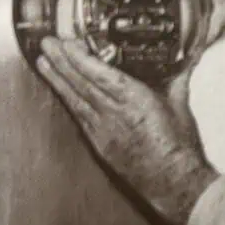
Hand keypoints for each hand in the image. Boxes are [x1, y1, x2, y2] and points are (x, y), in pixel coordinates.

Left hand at [37, 38, 219, 224]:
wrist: (174, 182)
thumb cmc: (179, 149)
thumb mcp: (180, 108)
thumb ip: (176, 82)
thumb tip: (181, 66)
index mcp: (136, 100)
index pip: (100, 73)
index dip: (80, 57)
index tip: (67, 42)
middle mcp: (115, 113)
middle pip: (82, 83)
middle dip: (61, 61)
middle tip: (46, 45)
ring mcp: (104, 130)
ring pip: (76, 99)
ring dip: (57, 80)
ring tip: (43, 63)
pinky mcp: (100, 144)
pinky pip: (80, 118)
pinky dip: (68, 101)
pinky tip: (61, 92)